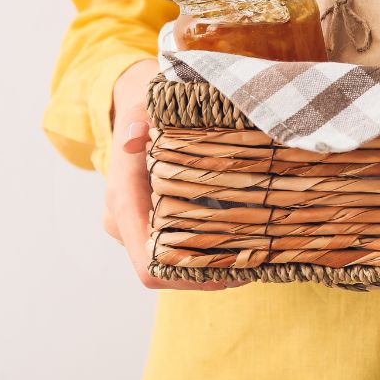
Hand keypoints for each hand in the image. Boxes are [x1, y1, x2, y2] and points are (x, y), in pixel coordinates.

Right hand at [105, 59, 239, 290]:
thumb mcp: (144, 104)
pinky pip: (180, 246)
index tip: (231, 271)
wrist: (134, 105)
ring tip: (257, 254)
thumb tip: (132, 138)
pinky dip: (209, 248)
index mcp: (122, 201)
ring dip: (213, 263)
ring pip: (176, 262)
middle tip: (257, 262)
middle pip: (168, 270)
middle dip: (210, 271)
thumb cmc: (145, 105)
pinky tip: (244, 242)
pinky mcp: (154, 221)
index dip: (187, 276)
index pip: (147, 261)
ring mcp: (139, 225)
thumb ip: (138, 117)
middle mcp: (126, 222)